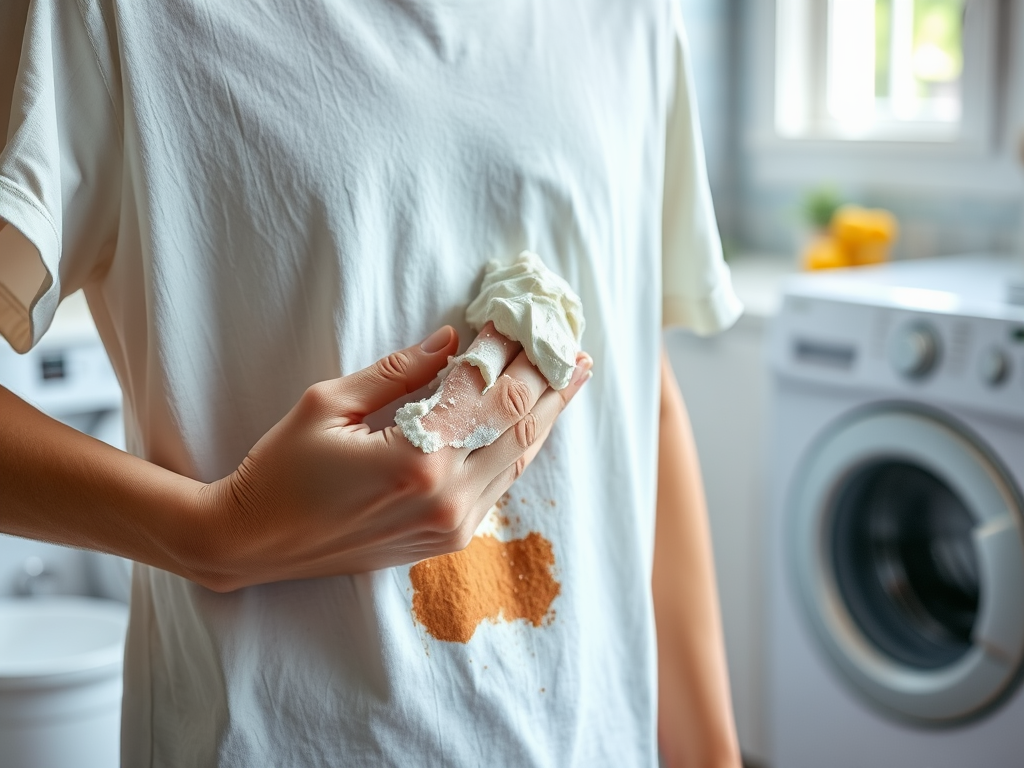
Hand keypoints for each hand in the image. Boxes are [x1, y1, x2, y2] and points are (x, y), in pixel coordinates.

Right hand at [186, 325, 590, 590]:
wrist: (256, 544)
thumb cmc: (281, 470)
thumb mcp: (329, 404)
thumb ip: (398, 371)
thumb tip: (451, 339)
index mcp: (416, 459)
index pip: (480, 388)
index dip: (505, 347)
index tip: (522, 314)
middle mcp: (446, 497)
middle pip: (517, 424)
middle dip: (546, 377)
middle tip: (569, 341)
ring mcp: (453, 524)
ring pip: (519, 457)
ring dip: (546, 411)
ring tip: (570, 374)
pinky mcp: (449, 539)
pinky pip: (501, 485)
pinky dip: (521, 446)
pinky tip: (535, 420)